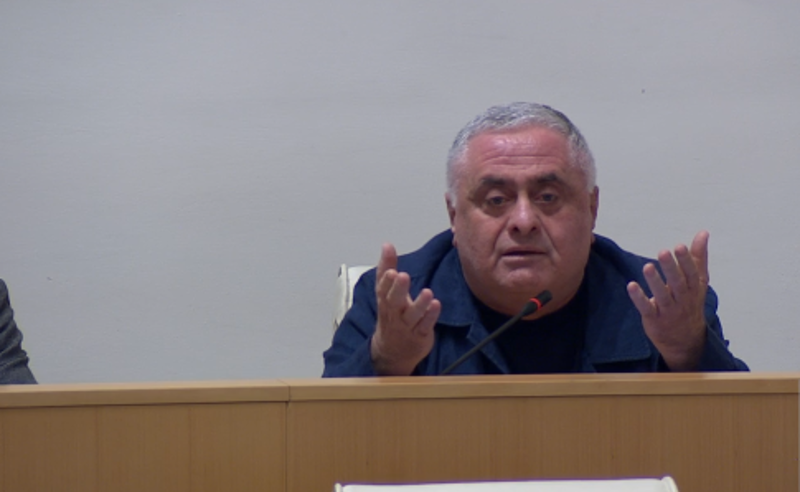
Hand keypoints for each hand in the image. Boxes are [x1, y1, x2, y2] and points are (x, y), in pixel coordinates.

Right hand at [370, 243, 440, 375]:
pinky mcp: (420, 335)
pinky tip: (436, 305)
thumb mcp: (386, 293)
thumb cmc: (391, 315)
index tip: (391, 270)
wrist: (392, 352)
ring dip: (419, 304)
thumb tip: (386, 245)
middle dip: (398, 289)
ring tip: (427, 292)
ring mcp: (407, 326)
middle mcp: (394, 313)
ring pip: (412, 315)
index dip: (386, 280)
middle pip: (394, 301)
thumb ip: (387, 268)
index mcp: (385, 301)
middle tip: (402, 276)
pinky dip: (430, 317)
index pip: (383, 290)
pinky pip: (425, 326)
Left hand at [626, 231, 709, 370]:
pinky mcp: (654, 319)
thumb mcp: (698, 281)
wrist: (686, 340)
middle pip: (678, 284)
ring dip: (655, 282)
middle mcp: (683, 300)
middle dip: (671, 268)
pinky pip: (647, 309)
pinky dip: (639, 298)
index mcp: (694, 289)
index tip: (680, 246)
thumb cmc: (690, 303)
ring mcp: (668, 311)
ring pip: (662, 296)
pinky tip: (631, 286)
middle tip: (663, 252)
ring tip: (647, 267)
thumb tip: (703, 233)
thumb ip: (698, 257)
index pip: (692, 274)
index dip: (686, 261)